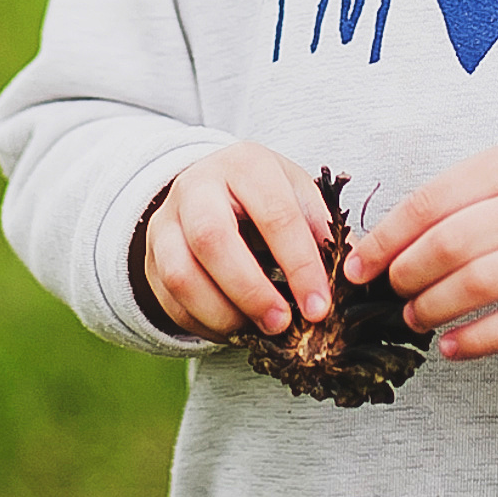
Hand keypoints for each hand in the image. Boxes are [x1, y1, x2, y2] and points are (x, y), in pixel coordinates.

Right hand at [143, 144, 333, 340]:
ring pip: (181, 274)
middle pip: (212, 239)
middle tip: (282, 324)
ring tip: (257, 331)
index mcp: (245, 165)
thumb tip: (346, 275)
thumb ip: (321, 231)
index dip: (300, 267)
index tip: (319, 307)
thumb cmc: (266, 196)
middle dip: (251, 291)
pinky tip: (234, 330)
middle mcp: (197, 186)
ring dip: (222, 314)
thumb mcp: (298, 195)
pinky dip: (202, 324)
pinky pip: (169, 299)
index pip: (276, 216)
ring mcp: (166, 220)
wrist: (212, 185)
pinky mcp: (151, 255)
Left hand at [344, 143, 497, 359]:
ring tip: (413, 315)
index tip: (360, 265)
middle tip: (391, 290)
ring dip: (434, 307)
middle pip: (452, 246)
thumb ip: (455, 194)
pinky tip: (449, 347)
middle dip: (407, 274)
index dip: (387, 239)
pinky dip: (477, 341)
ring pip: (481, 285)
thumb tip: (387, 240)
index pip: (431, 204)